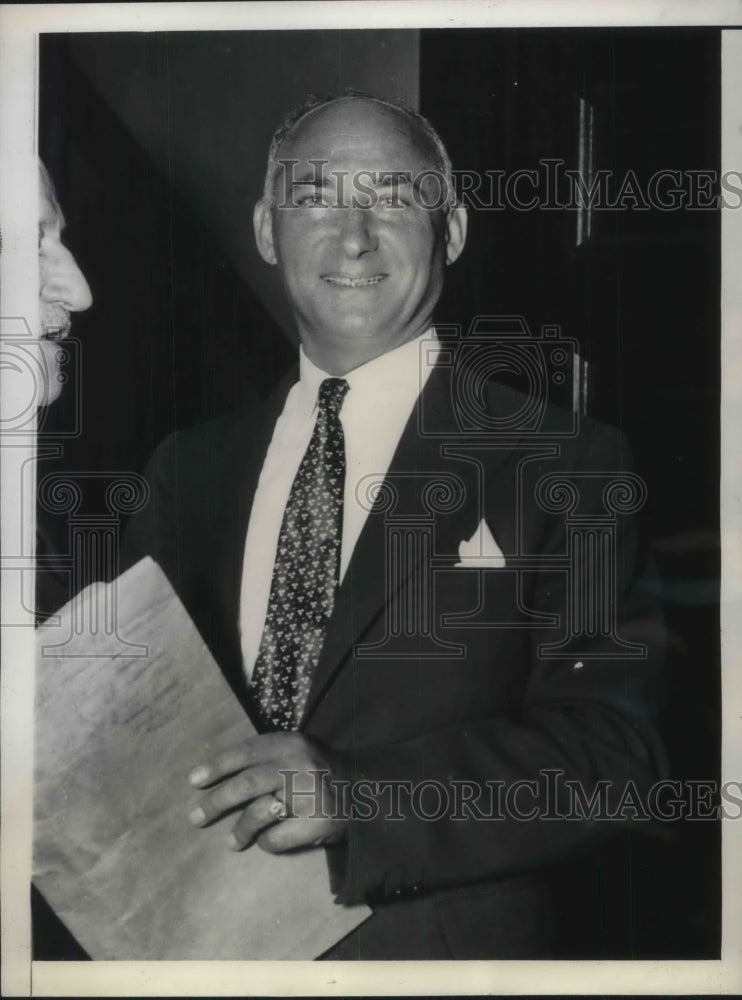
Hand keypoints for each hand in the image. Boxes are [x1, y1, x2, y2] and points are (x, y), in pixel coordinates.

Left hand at [187, 732, 346, 852]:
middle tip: (196, 817)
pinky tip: (266, 841)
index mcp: (290, 744)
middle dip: (216, 802)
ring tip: (230, 842)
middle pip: (247, 783)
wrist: (361, 792)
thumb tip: (216, 777)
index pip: (246, 752)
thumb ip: (264, 759)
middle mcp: (298, 766)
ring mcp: (308, 795)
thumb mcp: (294, 753)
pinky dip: (266, 842)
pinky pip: (277, 837)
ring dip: (238, 830)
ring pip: (259, 813)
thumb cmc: (315, 773)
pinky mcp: (316, 823)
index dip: (217, 766)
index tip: (193, 781)